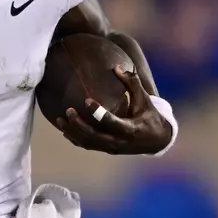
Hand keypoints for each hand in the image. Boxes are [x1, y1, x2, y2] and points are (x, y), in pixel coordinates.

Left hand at [56, 66, 172, 155]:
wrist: (157, 141)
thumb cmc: (150, 116)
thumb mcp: (145, 100)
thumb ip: (132, 83)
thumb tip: (117, 67)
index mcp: (130, 129)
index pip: (111, 123)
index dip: (98, 113)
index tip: (86, 100)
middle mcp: (119, 142)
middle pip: (94, 136)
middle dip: (79, 125)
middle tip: (68, 110)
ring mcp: (112, 148)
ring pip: (89, 143)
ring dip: (73, 132)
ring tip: (60, 120)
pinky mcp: (108, 150)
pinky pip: (89, 146)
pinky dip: (76, 139)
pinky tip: (65, 131)